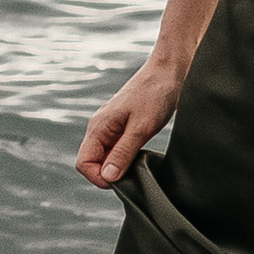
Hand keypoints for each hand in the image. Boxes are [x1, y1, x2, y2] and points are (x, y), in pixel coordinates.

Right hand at [76, 61, 182, 189]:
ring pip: (106, 158)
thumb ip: (122, 153)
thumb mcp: (141, 127)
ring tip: (141, 165)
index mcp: (98, 127)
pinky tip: (143, 155)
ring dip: (120, 167)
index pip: (83, 163)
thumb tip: (107, 178)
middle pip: (93, 163)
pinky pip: (118, 150)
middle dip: (110, 174)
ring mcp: (111, 127)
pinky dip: (127, 158)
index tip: (123, 182)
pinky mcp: (124, 127)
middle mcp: (100, 128)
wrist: (170, 71)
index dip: (99, 178)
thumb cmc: (155, 94)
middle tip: (135, 174)